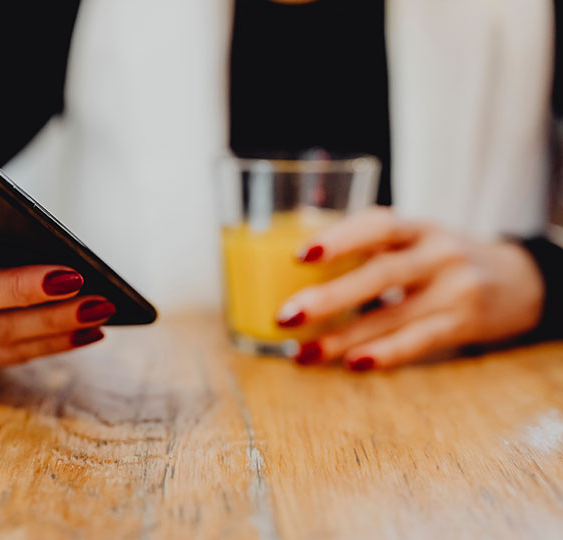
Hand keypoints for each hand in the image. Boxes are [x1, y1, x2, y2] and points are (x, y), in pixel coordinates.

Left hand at [275, 207, 543, 369]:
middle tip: (284, 316)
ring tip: (300, 353)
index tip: (299, 255)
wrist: (519, 280)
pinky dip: (384, 354)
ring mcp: (453, 291)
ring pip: (391, 316)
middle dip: (328, 298)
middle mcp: (438, 255)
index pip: (379, 225)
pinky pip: (418, 342)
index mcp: (418, 228)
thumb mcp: (414, 239)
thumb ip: (368, 247)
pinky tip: (351, 364)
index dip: (340, 238)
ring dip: (341, 338)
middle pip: (380, 275)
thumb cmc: (441, 259)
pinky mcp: (462, 325)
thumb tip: (291, 267)